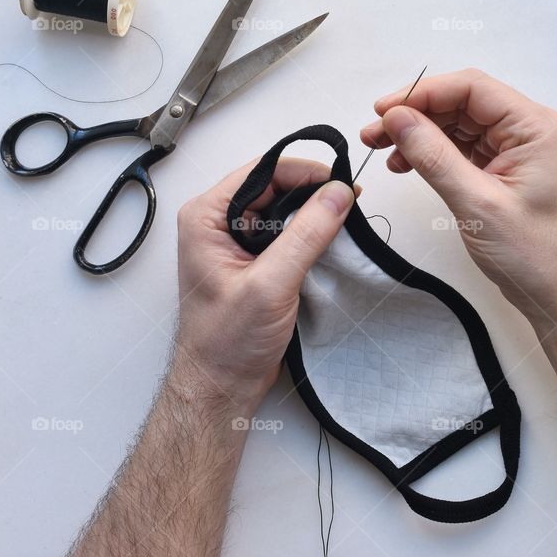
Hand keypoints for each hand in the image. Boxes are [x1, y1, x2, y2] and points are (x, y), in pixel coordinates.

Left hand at [172, 158, 354, 410]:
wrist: (221, 386)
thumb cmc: (227, 342)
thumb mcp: (271, 284)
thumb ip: (306, 235)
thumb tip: (338, 193)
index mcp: (206, 216)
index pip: (262, 171)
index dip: (305, 172)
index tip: (342, 182)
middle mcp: (217, 222)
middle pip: (274, 184)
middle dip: (313, 190)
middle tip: (351, 200)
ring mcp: (235, 241)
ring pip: (283, 207)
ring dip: (314, 212)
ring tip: (346, 220)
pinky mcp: (254, 259)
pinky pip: (286, 232)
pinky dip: (310, 233)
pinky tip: (331, 241)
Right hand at [361, 68, 556, 328]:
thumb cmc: (535, 255)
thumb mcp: (477, 203)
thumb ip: (434, 156)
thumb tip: (397, 119)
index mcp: (534, 127)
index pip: (471, 88)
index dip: (422, 93)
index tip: (384, 111)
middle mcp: (529, 130)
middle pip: (462, 103)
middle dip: (415, 115)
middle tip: (373, 134)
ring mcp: (517, 150)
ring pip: (459, 125)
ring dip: (420, 134)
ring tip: (384, 151)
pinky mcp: (506, 170)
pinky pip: (464, 148)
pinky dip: (434, 153)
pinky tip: (407, 164)